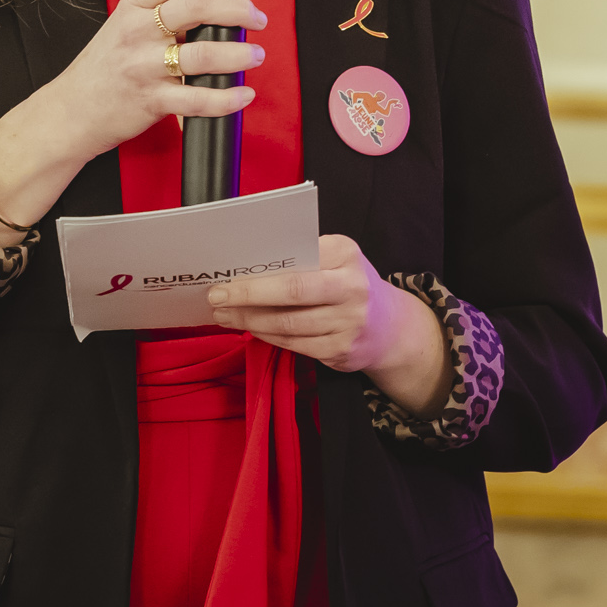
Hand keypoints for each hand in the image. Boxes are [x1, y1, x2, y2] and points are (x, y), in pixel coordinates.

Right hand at [0, 0, 265, 233]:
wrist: (70, 111)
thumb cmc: (106, 66)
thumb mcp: (124, 23)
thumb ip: (162, 8)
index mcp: (134, 5)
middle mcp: (139, 31)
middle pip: (198, 6)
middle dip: (238, 10)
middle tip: (258, 18)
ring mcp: (144, 66)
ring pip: (203, 53)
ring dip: (239, 54)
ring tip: (256, 55)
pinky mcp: (151, 101)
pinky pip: (197, 100)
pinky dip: (227, 98)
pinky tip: (244, 95)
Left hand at [208, 235, 448, 412]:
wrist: (390, 327)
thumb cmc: (350, 285)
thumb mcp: (336, 260)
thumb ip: (303, 259)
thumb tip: (248, 267)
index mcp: (346, 254)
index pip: (296, 262)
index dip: (259, 273)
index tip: (228, 276)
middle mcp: (352, 287)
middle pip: (291, 292)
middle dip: (248, 296)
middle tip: (217, 297)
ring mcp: (348, 322)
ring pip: (287, 324)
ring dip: (250, 320)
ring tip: (225, 315)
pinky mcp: (340, 351)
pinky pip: (294, 344)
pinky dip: (267, 336)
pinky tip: (251, 329)